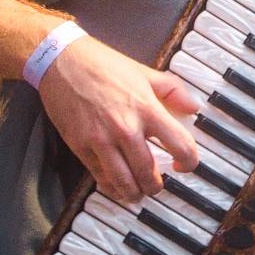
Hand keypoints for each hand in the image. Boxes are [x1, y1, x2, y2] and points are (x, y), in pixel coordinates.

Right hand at [37, 32, 200, 202]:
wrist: (60, 61)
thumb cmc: (103, 66)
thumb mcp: (145, 73)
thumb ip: (172, 91)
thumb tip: (193, 107)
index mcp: (148, 109)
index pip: (181, 146)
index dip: (189, 162)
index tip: (185, 166)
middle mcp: (126, 128)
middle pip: (149, 174)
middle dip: (156, 186)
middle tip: (156, 185)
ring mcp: (102, 139)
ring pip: (124, 182)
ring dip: (134, 193)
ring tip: (138, 193)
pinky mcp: (80, 146)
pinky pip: (99, 176)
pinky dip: (110, 186)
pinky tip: (115, 186)